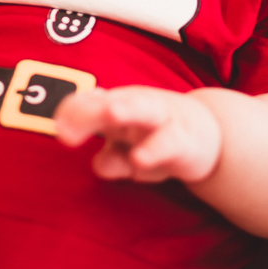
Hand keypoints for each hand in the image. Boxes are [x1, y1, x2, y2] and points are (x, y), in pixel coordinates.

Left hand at [54, 86, 221, 183]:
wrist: (205, 131)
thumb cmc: (153, 138)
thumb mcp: (128, 151)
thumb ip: (111, 160)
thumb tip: (99, 165)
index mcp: (113, 105)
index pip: (83, 105)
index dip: (69, 115)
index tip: (61, 131)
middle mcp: (133, 107)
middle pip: (106, 103)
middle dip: (87, 112)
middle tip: (67, 129)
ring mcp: (159, 119)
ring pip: (141, 110)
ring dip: (126, 109)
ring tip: (111, 115)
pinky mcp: (182, 139)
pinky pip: (167, 143)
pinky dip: (153, 151)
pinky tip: (139, 160)